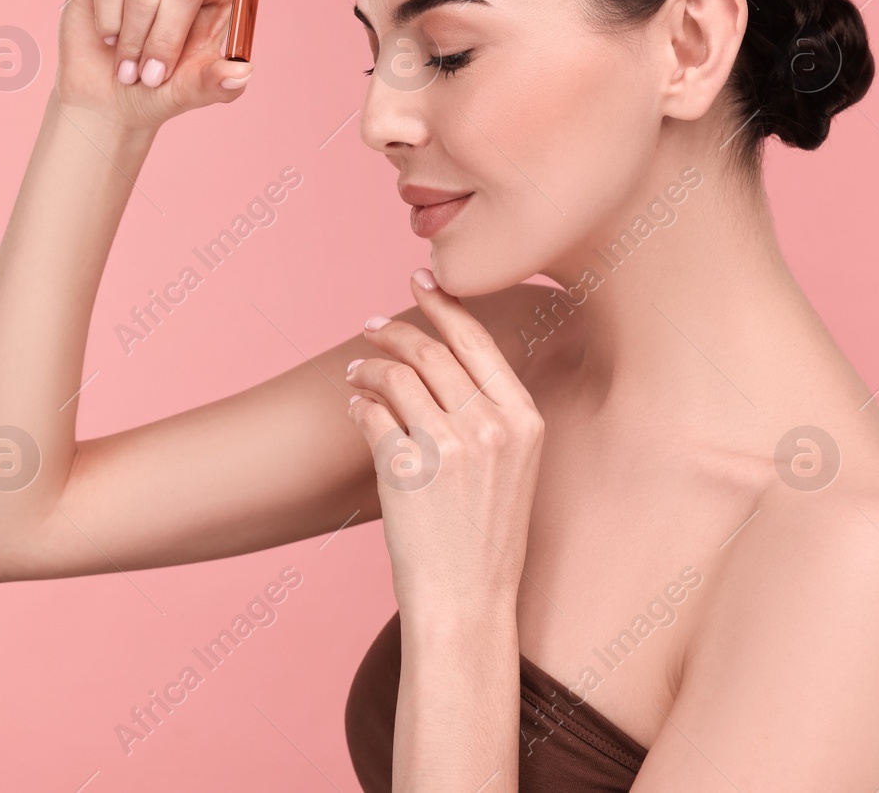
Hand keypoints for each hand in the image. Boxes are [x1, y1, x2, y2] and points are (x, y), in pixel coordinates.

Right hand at [55, 0, 272, 129]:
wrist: (107, 98)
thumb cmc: (157, 88)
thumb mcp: (192, 91)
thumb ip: (217, 83)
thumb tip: (241, 73)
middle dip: (168, 36)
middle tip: (154, 73)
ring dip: (136, 39)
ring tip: (129, 63)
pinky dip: (110, 24)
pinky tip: (108, 36)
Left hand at [345, 269, 545, 619]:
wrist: (467, 600)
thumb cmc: (486, 536)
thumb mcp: (515, 467)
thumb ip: (493, 412)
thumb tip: (445, 358)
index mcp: (524, 421)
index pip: (479, 342)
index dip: (445, 304)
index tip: (421, 280)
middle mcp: (490, 427)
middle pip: (431, 351)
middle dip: (394, 330)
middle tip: (370, 326)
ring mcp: (448, 447)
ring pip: (395, 375)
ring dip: (368, 366)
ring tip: (356, 372)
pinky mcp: (405, 468)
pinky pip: (370, 412)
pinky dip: (357, 402)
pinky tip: (354, 406)